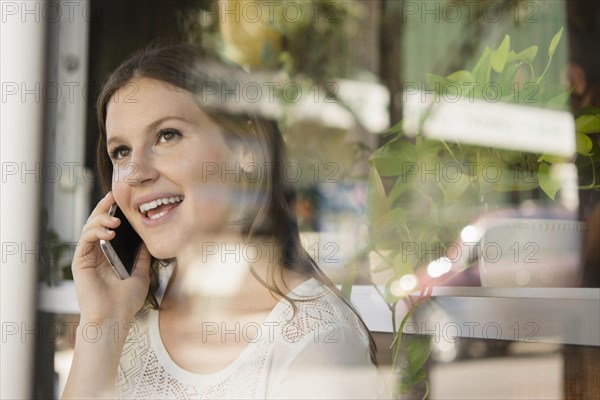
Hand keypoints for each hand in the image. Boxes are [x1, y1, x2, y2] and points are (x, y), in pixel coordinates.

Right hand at [71, 192, 150, 324]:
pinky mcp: (80, 262)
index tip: (122, 199)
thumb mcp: (141, 273)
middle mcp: (96, 254)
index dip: (114, 212)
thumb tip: (149, 239)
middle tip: (113, 196)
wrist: (114, 318)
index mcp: (109, 256)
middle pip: (97, 223)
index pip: (109, 228)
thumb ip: (142, 256)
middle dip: (104, 207)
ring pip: (89, 228)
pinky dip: (96, 231)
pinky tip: (109, 231)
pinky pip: (85, 240)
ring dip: (101, 218)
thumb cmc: (126, 301)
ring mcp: (87, 257)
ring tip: (116, 219)